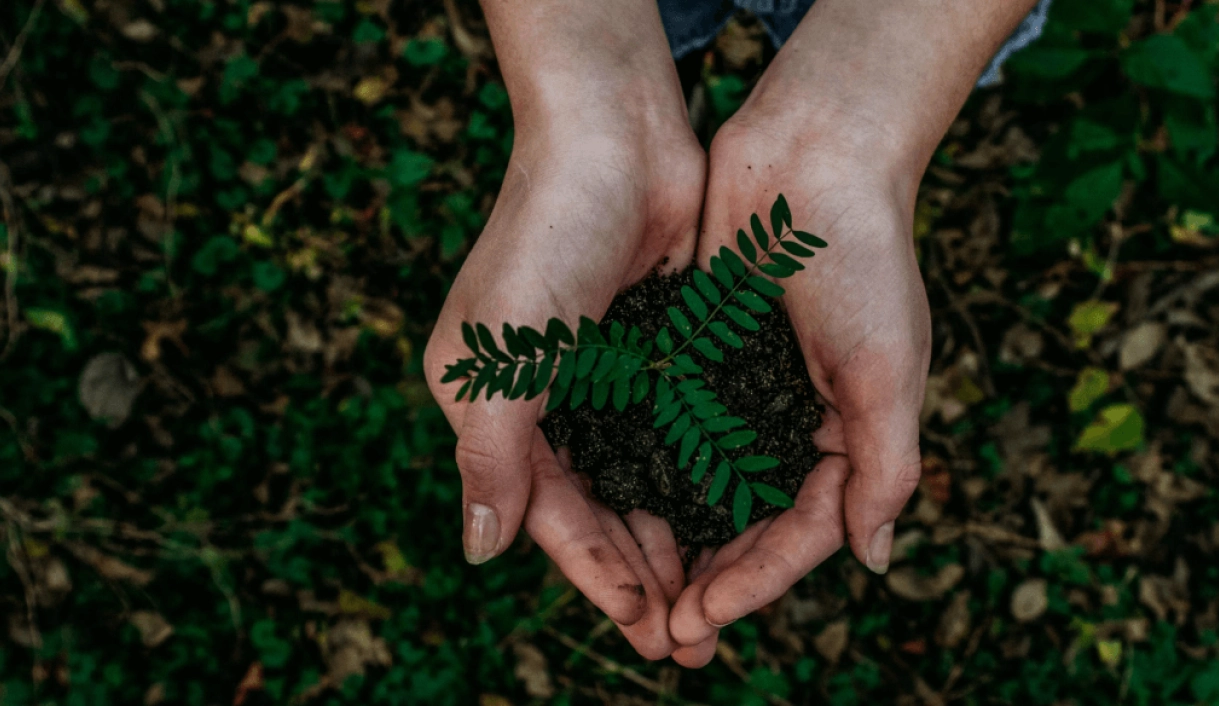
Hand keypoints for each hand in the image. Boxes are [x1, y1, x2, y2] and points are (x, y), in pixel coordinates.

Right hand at [423, 107, 705, 657]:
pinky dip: (700, 479)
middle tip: (691, 641)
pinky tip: (735, 520)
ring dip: (677, 540)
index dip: (598, 577)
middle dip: (643, 576)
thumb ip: (492, 456)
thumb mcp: (502, 355)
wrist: (615, 136)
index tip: (646, 630)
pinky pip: (679, 434)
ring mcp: (605, 377)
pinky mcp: (656, 351)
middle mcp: (547, 400)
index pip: (550, 514)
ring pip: (643, 481)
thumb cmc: (546, 237)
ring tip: (717, 600)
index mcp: (493, 407)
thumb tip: (480, 552)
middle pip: (600, 510)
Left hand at [667, 112, 931, 663]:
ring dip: (673, 541)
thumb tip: (874, 560)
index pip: (802, 532)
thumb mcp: (888, 369)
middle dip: (710, 581)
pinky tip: (611, 506)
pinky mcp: (699, 357)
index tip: (703, 618)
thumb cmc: (864, 259)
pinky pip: (670, 428)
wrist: (814, 155)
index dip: (756, 582)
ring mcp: (743, 392)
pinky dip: (647, 470)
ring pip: (703, 488)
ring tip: (634, 593)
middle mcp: (793, 423)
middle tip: (663, 634)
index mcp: (848, 436)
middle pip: (748, 524)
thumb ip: (885, 466)